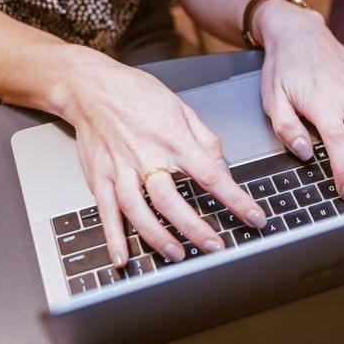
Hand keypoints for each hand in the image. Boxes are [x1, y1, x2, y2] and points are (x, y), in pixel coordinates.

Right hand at [55, 46, 265, 267]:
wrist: (90, 87)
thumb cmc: (137, 93)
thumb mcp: (182, 108)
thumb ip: (205, 141)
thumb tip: (222, 169)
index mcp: (173, 138)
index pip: (211, 175)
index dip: (236, 200)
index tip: (254, 217)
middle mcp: (146, 156)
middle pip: (171, 199)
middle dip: (196, 227)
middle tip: (216, 246)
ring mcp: (120, 169)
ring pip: (138, 209)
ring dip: (158, 236)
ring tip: (178, 254)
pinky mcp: (98, 177)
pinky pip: (106, 212)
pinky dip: (113, 237)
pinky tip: (123, 257)